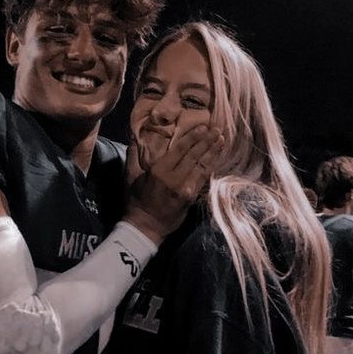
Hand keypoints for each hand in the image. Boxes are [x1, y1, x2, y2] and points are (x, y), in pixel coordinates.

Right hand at [124, 124, 222, 243]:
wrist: (145, 226)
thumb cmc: (136, 200)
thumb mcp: (130, 176)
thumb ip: (133, 155)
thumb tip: (134, 135)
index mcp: (159, 171)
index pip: (180, 149)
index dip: (193, 137)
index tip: (203, 127)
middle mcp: (175, 179)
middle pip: (194, 156)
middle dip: (207, 141)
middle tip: (217, 129)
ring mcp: (185, 189)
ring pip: (202, 166)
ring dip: (213, 152)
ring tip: (221, 139)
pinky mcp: (191, 198)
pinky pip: (203, 179)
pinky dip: (211, 167)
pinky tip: (216, 158)